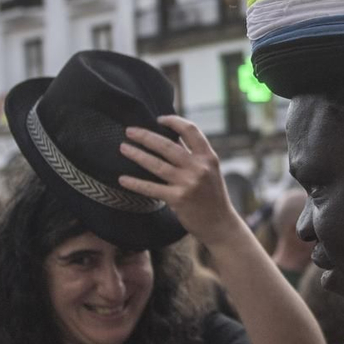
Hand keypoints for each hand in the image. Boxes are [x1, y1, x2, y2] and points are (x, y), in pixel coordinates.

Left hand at [118, 116, 243, 244]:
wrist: (220, 224)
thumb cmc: (212, 196)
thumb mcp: (210, 171)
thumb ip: (193, 155)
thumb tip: (171, 137)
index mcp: (208, 156)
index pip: (190, 130)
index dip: (173, 121)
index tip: (158, 119)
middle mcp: (199, 167)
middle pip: (168, 145)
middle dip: (146, 136)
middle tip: (130, 131)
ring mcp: (188, 183)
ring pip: (156, 164)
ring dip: (137, 155)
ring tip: (123, 148)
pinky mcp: (178, 199)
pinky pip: (151, 188)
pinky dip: (135, 183)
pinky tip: (123, 179)